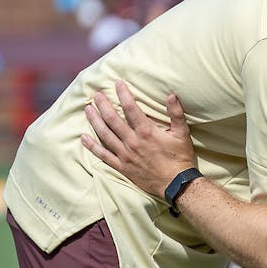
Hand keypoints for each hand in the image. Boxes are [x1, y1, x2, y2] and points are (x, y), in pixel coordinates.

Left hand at [82, 80, 196, 198]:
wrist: (177, 185)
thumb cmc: (180, 158)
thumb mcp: (182, 134)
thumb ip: (176, 114)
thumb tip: (171, 95)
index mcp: (146, 132)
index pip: (130, 108)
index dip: (123, 94)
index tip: (117, 83)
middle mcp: (132, 141)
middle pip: (112, 119)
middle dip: (103, 105)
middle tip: (96, 95)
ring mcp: (125, 155)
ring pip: (105, 134)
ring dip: (94, 121)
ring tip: (87, 109)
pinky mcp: (122, 166)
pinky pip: (104, 155)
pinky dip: (93, 147)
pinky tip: (84, 138)